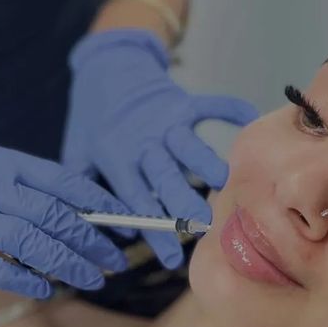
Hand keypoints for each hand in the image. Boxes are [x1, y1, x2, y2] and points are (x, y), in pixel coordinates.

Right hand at [0, 138, 134, 297]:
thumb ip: (19, 186)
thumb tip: (76, 211)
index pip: (61, 180)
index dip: (97, 203)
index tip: (125, 222)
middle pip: (51, 213)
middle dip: (90, 239)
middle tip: (114, 260)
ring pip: (29, 240)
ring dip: (67, 263)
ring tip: (91, 279)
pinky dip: (22, 279)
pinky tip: (45, 289)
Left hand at [61, 27, 259, 267]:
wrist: (104, 68)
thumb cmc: (91, 120)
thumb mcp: (77, 154)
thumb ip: (83, 188)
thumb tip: (94, 228)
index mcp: (117, 159)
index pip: (136, 202)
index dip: (153, 232)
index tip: (171, 259)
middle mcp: (144, 143)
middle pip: (165, 178)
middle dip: (182, 203)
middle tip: (199, 225)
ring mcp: (166, 121)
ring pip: (188, 145)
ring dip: (206, 162)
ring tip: (223, 182)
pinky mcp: (183, 102)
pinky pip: (209, 105)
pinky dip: (230, 108)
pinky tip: (250, 116)